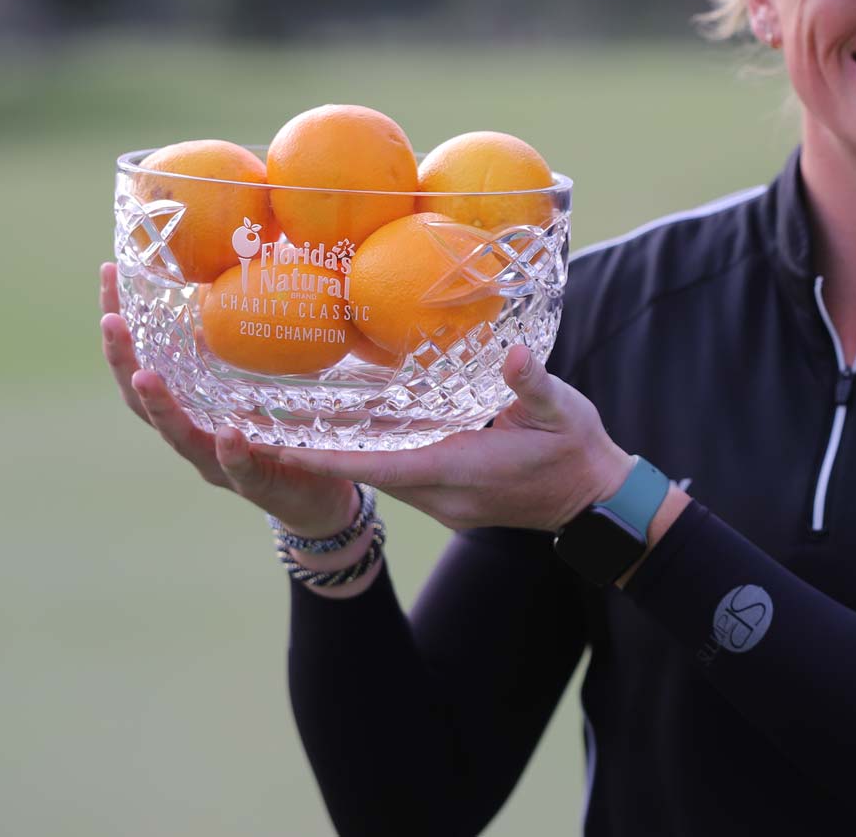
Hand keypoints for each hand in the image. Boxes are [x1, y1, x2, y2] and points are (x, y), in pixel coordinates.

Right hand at [98, 262, 355, 534]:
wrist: (320, 494)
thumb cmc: (283, 431)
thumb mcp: (257, 381)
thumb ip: (237, 345)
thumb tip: (226, 282)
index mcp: (187, 406)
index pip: (142, 360)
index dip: (123, 323)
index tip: (109, 274)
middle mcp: (191, 435)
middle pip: (142, 400)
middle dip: (123, 359)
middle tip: (111, 320)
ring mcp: (217, 464)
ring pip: (179, 437)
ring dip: (160, 405)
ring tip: (145, 374)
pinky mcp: (253, 485)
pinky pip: (238, 468)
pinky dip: (229, 451)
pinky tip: (227, 432)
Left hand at [243, 344, 632, 533]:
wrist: (596, 500)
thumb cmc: (578, 451)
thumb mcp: (561, 410)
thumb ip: (531, 383)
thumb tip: (515, 353)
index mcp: (461, 471)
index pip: (381, 466)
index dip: (329, 454)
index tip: (279, 442)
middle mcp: (442, 494)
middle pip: (365, 470)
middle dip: (314, 450)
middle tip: (259, 421)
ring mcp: (444, 501)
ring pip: (378, 473)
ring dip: (337, 451)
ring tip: (286, 420)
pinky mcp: (449, 496)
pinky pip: (396, 473)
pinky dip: (367, 452)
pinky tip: (346, 426)